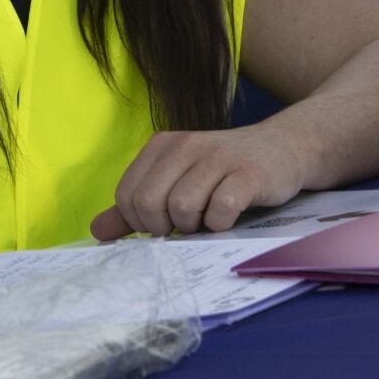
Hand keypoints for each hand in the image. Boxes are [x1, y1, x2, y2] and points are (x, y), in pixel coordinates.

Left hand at [91, 124, 305, 240]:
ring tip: (208, 217)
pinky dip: (220, 225)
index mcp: (161, 146)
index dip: (140, 222)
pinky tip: (227, 217)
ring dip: (195, 226)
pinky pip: (220, 210)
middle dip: (164, 227)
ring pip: (181, 208)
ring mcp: (217, 158)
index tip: (163, 225)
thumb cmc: (223, 172)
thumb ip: (135, 207)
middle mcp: (185, 146)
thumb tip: (96, 232)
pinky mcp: (247, 174)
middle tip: (186, 225)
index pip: (126, 195)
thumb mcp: (176, 181)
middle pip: (148, 203)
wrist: (281, 149)